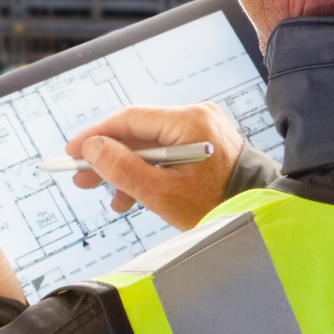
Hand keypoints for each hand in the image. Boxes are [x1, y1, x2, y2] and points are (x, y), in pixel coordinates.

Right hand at [65, 103, 245, 231]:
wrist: (260, 216)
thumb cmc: (219, 206)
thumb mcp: (161, 194)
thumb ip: (122, 169)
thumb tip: (91, 148)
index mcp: (190, 121)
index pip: (130, 119)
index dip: (96, 136)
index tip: (72, 153)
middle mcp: (197, 116)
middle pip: (138, 132)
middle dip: (109, 157)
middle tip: (82, 179)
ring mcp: (202, 129)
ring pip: (150, 145)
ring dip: (127, 169)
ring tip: (109, 197)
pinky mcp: (205, 143)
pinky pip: (166, 152)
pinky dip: (148, 171)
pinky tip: (133, 195)